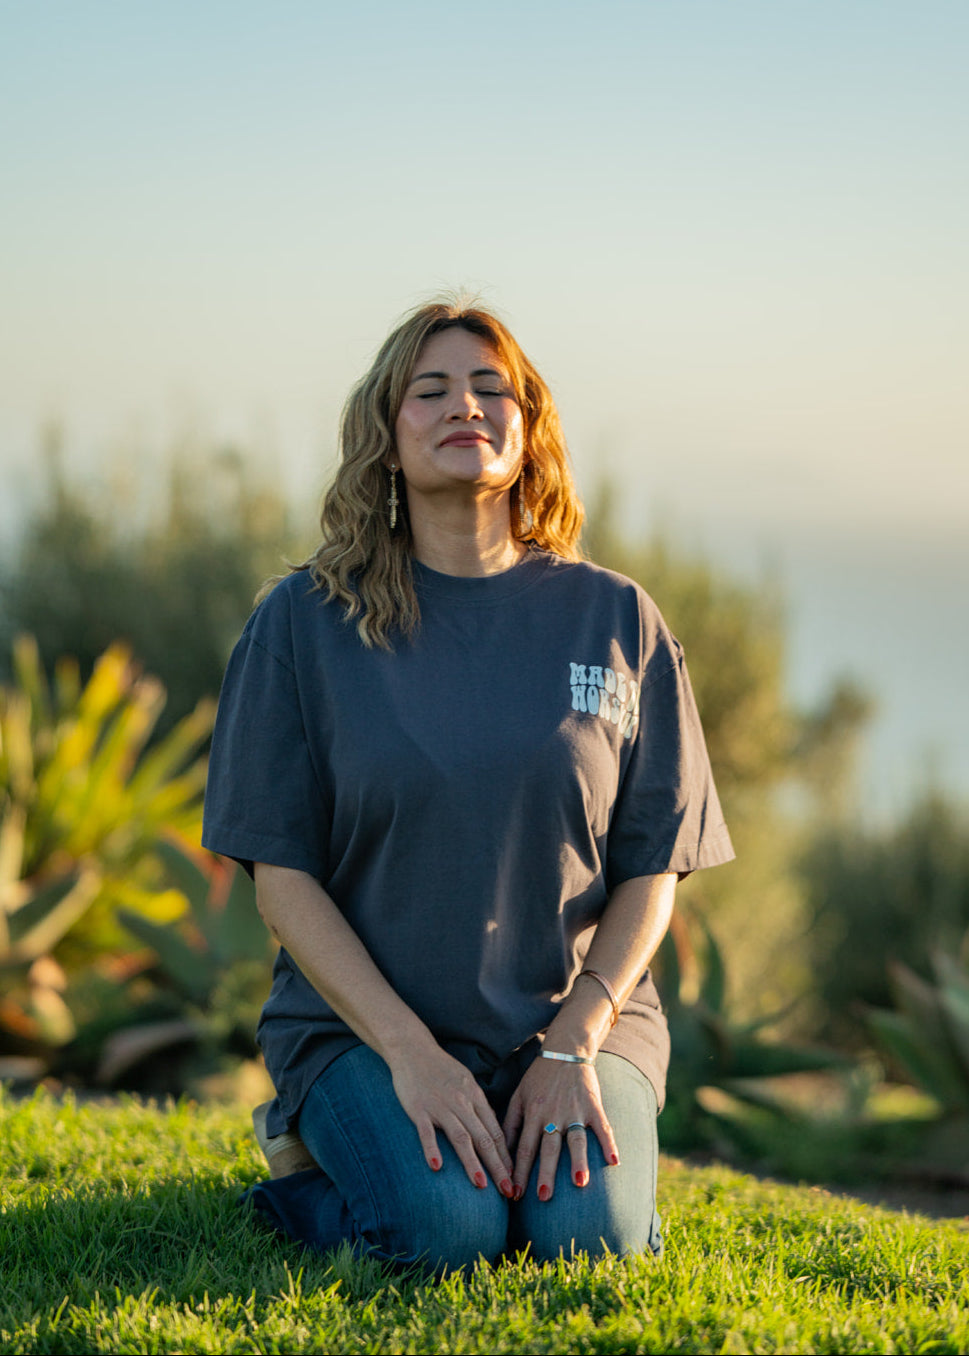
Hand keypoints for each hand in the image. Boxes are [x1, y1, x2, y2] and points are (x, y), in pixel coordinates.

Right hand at [389, 1041, 515, 1197]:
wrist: (412, 1048)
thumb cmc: (440, 1068)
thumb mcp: (466, 1082)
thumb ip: (478, 1106)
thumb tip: (492, 1129)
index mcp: (475, 1097)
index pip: (495, 1132)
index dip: (506, 1157)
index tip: (514, 1178)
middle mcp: (461, 1103)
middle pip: (483, 1138)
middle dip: (498, 1167)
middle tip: (509, 1191)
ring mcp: (440, 1106)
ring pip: (460, 1138)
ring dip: (472, 1163)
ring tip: (481, 1186)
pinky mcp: (418, 1109)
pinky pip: (426, 1132)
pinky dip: (432, 1149)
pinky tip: (437, 1167)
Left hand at [502, 1055, 618, 1200]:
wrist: (565, 1050)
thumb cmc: (538, 1077)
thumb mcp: (518, 1096)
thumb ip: (510, 1124)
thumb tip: (501, 1154)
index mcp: (532, 1113)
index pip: (523, 1148)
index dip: (519, 1171)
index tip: (515, 1195)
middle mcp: (552, 1114)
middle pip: (548, 1148)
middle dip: (546, 1173)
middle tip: (543, 1197)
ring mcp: (574, 1110)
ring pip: (575, 1139)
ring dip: (577, 1161)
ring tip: (579, 1183)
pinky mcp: (593, 1106)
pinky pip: (602, 1127)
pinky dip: (609, 1143)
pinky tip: (614, 1162)